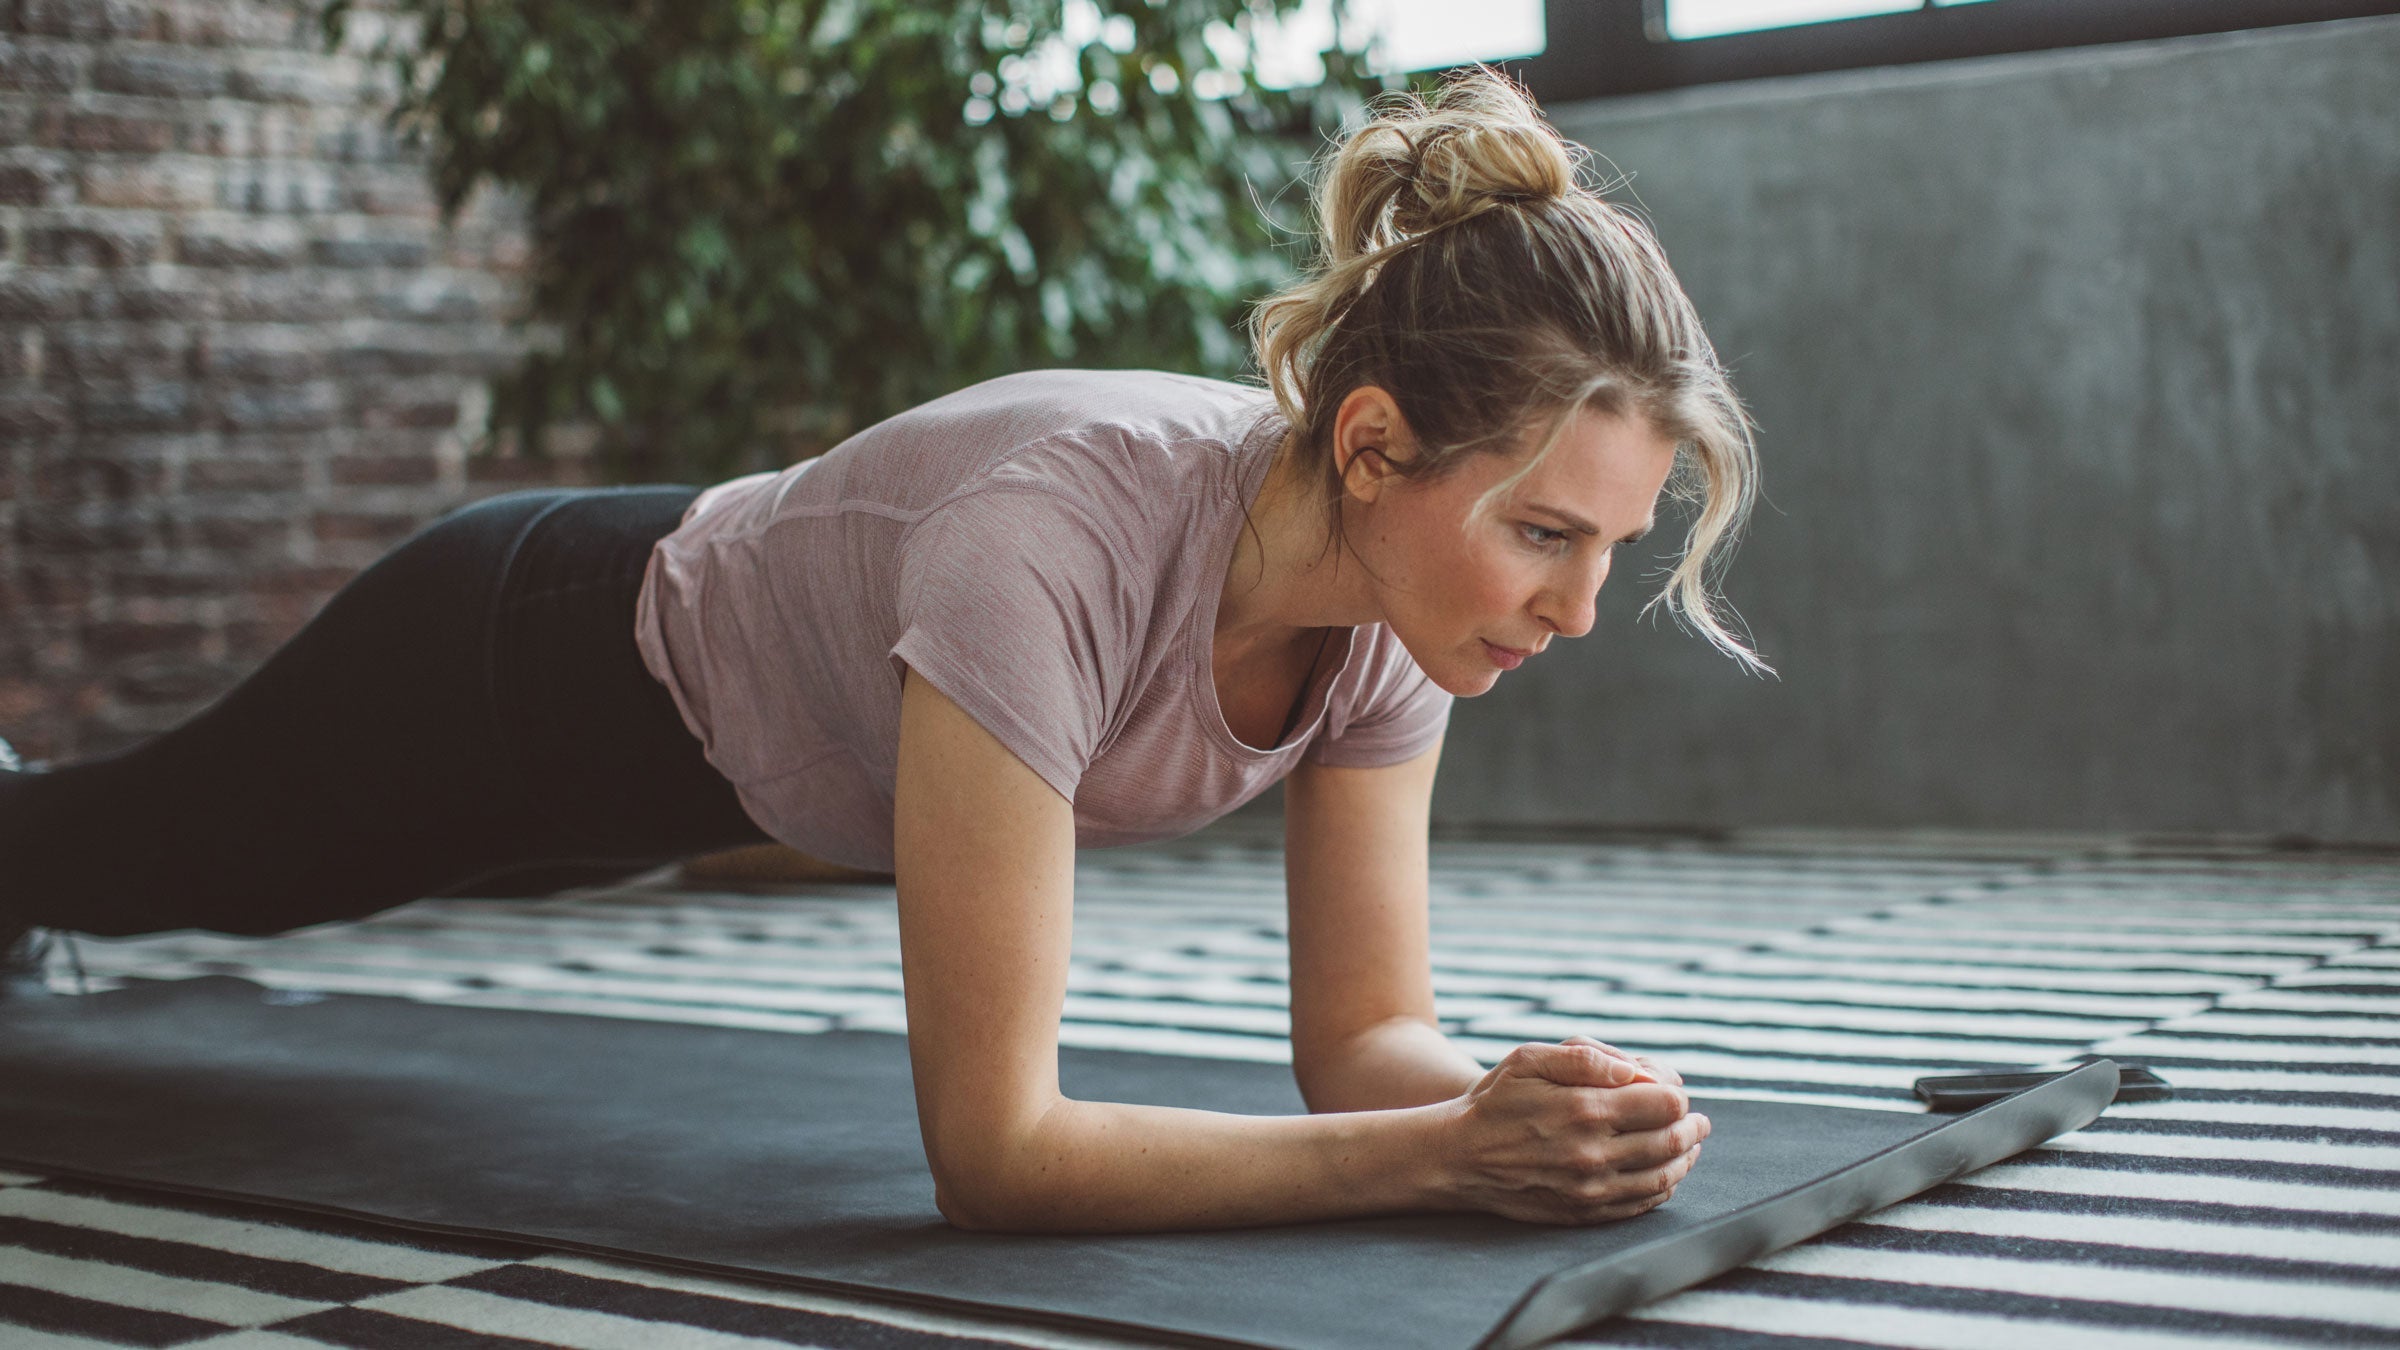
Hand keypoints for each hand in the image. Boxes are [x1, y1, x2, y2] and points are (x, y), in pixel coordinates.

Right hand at [1434, 1039, 1708, 1224]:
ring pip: (1662, 1176)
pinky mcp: (1584, 1213)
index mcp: (1585, 1108)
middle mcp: (1593, 1152)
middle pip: (1671, 1141)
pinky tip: (1664, 1174)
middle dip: (1692, 1128)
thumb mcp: (1530, 1059)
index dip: (1678, 1095)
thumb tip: (1636, 1069)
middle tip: (1698, 1122)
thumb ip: (1585, 1056)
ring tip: (1689, 1146)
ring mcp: (1590, 1189)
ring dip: (1685, 1159)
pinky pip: (1640, 1205)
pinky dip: (1662, 1188)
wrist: (1458, 1157)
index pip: (1665, 1104)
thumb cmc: (1495, 1101)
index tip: (1675, 1091)